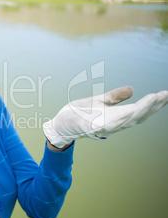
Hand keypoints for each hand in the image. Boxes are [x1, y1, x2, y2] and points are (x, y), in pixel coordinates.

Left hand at [43, 87, 167, 147]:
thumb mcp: (99, 101)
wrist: (60, 124)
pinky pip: (107, 125)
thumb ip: (114, 97)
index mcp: (116, 116)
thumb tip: (132, 90)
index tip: (166, 94)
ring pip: (126, 121)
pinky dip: (119, 119)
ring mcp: (103, 127)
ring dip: (140, 111)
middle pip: (137, 117)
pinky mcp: (90, 128)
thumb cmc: (80, 114)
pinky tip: (129, 112)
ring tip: (153, 99)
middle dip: (152, 106)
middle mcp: (113, 123)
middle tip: (164, 95)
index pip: (139, 111)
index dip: (153, 104)